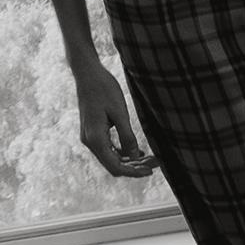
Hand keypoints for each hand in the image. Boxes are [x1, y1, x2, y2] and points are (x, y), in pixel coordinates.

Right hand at [72, 47, 154, 178]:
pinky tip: (138, 151)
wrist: (87, 73)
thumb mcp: (120, 112)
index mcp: (95, 138)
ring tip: (150, 158)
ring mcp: (90, 137)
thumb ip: (127, 137)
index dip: (133, 172)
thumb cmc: (104, 88)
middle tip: (156, 163)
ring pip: (111, 157)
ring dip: (130, 160)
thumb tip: (136, 158)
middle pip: (113, 164)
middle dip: (135, 166)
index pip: (115, 166)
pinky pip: (108, 148)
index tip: (151, 171)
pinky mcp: (93, 132)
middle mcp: (90, 141)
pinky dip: (122, 152)